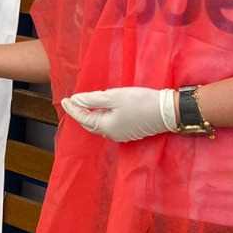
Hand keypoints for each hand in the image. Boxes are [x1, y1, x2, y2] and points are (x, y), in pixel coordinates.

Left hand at [60, 87, 178, 141]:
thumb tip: (76, 100)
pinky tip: (101, 109)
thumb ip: (92, 100)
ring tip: (84, 104)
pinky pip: (109, 125)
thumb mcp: (114, 97)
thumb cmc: (140, 102)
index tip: (64, 100)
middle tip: (71, 102)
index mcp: (105, 127)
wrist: (168, 111)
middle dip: (80, 113)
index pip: (83, 118)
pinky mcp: (130, 131)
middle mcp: (112, 134)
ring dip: (90, 115)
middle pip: (89, 124)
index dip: (72, 108)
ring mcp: (121, 135)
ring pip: (99, 125)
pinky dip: (101, 117)